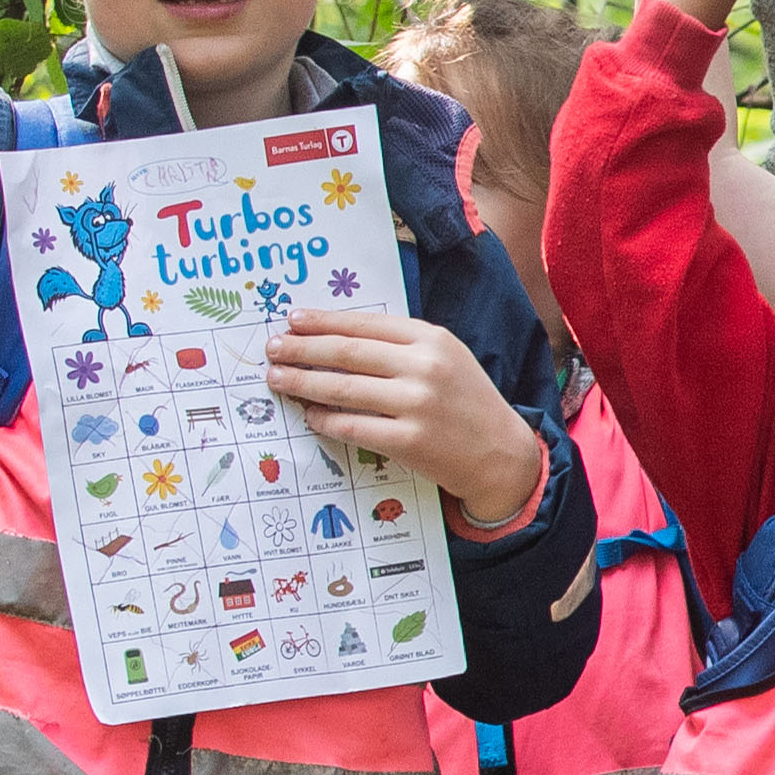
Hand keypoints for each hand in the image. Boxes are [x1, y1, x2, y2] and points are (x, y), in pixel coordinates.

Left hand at [263, 314, 548, 530]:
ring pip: (343, 389)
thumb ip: (401, 345)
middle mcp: (424, 367)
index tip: (292, 320)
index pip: (365, 325)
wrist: (502, 454)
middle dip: (302, 349)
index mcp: (432, 339)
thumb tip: (337, 338)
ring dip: (302, 383)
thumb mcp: (445, 359)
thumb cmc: (466, 403)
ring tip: (277, 378)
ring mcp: (418, 404)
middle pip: (347, 353)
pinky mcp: (410, 441)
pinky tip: (309, 415)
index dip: (323, 321)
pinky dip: (325, 420)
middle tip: (273, 348)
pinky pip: (353, 427)